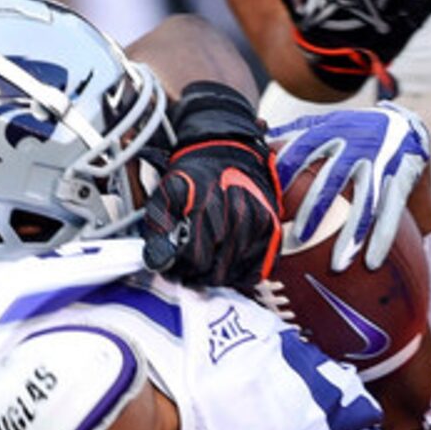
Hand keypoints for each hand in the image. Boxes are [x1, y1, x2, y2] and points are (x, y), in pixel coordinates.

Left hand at [140, 83, 282, 288]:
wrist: (227, 152)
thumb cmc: (195, 176)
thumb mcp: (165, 194)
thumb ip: (158, 228)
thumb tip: (158, 261)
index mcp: (207, 208)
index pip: (194, 260)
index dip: (180, 270)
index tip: (174, 268)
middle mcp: (236, 217)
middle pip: (215, 271)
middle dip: (197, 276)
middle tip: (189, 270)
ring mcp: (257, 224)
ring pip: (236, 274)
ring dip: (218, 277)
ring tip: (206, 267)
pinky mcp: (272, 230)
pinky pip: (259, 269)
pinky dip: (242, 275)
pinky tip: (228, 267)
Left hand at [271, 104, 430, 270]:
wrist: (405, 124)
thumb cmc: (353, 131)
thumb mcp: (325, 125)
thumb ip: (292, 134)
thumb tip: (255, 136)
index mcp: (330, 132)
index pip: (300, 152)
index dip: (283, 174)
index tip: (270, 201)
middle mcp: (355, 147)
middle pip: (331, 180)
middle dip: (315, 210)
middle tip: (298, 239)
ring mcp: (380, 163)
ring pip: (366, 203)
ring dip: (352, 235)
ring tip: (337, 265)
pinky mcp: (400, 178)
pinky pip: (391, 212)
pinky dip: (382, 238)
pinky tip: (372, 262)